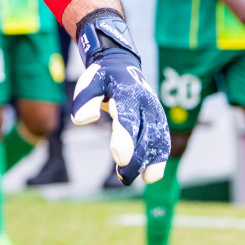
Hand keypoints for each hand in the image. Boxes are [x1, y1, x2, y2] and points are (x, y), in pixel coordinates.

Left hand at [71, 12, 170, 185]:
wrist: (122, 66)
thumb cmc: (102, 78)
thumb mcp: (89, 82)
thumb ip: (84, 100)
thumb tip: (81, 120)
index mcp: (128, 94)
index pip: (128, 119)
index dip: (125, 139)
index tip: (119, 159)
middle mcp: (146, 104)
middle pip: (146, 135)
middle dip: (137, 159)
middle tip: (123, 178)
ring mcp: (156, 113)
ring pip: (158, 141)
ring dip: (148, 163)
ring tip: (129, 178)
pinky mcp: (160, 121)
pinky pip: (163, 141)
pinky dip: (159, 159)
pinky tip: (148, 175)